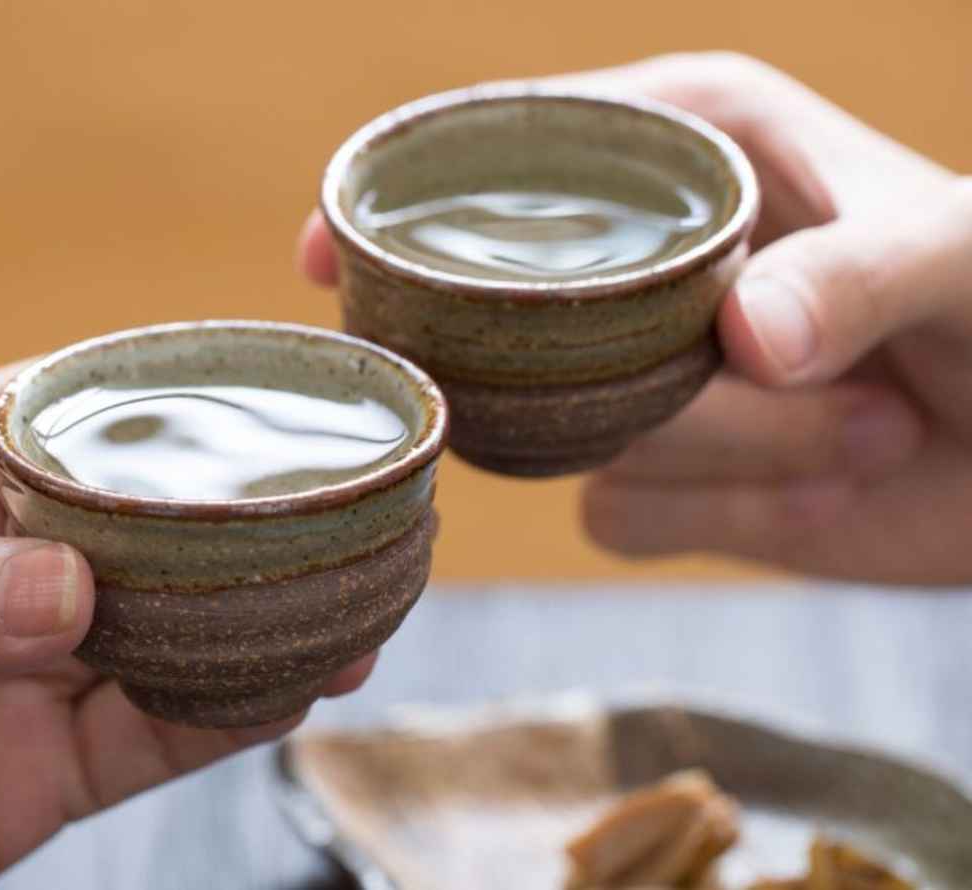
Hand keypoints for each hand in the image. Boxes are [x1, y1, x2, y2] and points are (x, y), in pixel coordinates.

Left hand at [0, 365, 373, 888]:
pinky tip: (290, 685)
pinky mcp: (30, 778)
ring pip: (164, 631)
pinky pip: (150, 736)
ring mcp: (12, 674)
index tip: (262, 383)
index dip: (153, 393)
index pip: (54, 410)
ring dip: (254, 617)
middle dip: (233, 515)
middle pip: (135, 524)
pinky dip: (224, 714)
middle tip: (335, 501)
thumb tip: (72, 592)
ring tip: (349, 594)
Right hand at [298, 52, 971, 584]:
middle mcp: (640, 266)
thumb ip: (858, 271)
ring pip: (565, 439)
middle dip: (626, 370)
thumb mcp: (960, 255)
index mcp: (687, 150)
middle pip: (508, 320)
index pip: (511, 152)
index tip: (328, 241)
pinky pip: (618, 515)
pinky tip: (829, 482)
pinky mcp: (656, 481)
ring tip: (869, 421)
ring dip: (733, 451)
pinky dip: (728, 514)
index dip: (410, 192)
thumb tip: (740, 338)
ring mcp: (633, 382)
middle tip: (754, 366)